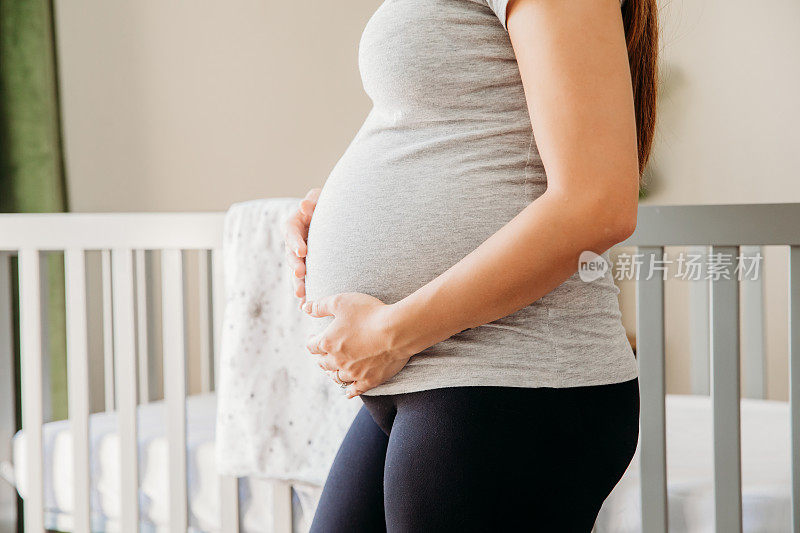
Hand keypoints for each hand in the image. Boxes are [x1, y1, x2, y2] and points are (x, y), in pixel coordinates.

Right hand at [280, 188, 320, 307]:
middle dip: (295, 264)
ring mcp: (304, 255)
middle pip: (291, 253)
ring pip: (297, 269)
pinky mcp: (312, 266)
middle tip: (300, 274)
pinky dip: (307, 290)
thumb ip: (313, 201)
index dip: (294, 241)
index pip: (290, 230)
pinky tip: (306, 303)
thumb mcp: (323, 198)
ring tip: (301, 293)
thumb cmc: (332, 203)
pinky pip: (307, 279)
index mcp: (296, 222)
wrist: (344, 216)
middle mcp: (297, 240)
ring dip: (298, 282)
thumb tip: (302, 206)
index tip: (302, 251)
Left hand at [303, 292, 413, 397]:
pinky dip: (350, 391)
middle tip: (323, 355)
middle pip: (323, 363)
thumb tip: (305, 308)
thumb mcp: (341, 302)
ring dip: (333, 373)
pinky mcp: (369, 380)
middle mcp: (337, 360)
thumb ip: (320, 306)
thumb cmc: (369, 313)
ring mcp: (353, 372)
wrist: (397, 330)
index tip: (314, 339)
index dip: (312, 341)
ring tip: (333, 371)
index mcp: (328, 342)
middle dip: (321, 358)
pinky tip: (348, 392)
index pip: (312, 346)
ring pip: (337, 377)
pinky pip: (355, 390)